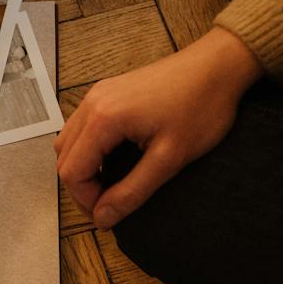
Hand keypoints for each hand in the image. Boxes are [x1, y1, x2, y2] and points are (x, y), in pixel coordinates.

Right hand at [55, 27, 263, 228]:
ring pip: (69, 142)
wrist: (218, 66)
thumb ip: (132, 191)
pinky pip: (82, 126)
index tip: (110, 215)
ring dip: (83, 168)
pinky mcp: (108, 91)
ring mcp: (98, 94)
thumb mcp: (169, 158)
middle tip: (110, 205)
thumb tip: (103, 217)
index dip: (86, 200)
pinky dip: (89, 150)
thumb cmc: (201, 106)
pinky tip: (114, 160)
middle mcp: (93, 102)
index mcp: (104, 118)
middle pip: (64, 158)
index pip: (72, 172)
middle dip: (82, 188)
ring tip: (111, 185)